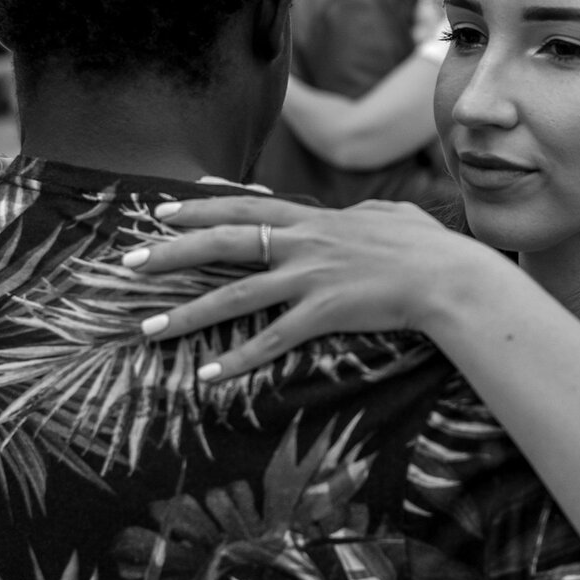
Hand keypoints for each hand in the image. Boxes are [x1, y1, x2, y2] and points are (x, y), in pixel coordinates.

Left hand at [128, 196, 495, 379]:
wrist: (450, 276)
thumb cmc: (428, 246)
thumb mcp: (393, 215)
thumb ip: (367, 212)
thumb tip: (364, 211)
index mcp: (316, 218)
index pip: (247, 206)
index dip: (202, 204)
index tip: (164, 207)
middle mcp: (304, 243)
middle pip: (224, 243)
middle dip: (171, 251)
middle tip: (129, 261)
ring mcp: (311, 278)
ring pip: (234, 296)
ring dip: (187, 314)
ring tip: (148, 330)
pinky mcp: (324, 314)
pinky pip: (271, 340)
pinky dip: (238, 359)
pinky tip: (208, 374)